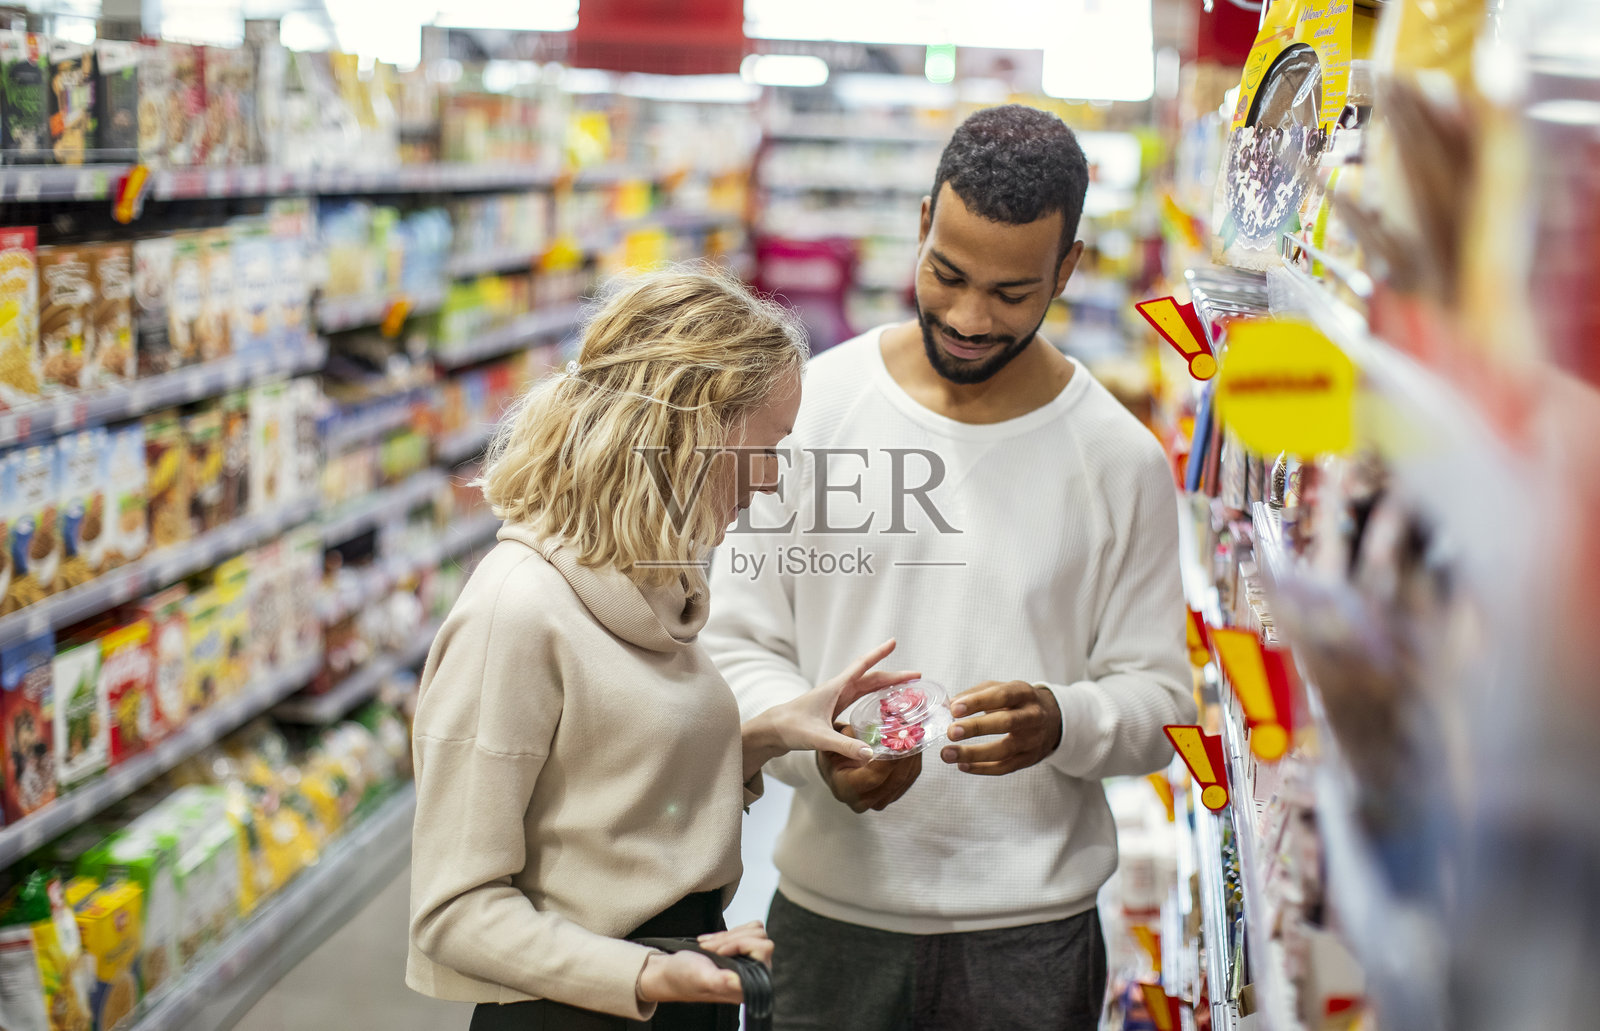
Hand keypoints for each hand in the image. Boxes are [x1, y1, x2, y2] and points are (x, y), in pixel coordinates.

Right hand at [636, 921, 771, 1004]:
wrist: (670, 971)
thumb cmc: (683, 977)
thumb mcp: (701, 978)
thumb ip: (721, 981)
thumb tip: (740, 982)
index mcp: (747, 986)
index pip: (763, 950)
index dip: (740, 945)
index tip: (719, 952)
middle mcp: (753, 975)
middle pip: (759, 937)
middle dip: (731, 939)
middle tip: (710, 949)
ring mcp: (749, 962)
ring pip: (755, 931)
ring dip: (728, 935)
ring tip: (710, 946)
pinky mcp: (743, 950)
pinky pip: (748, 928)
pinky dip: (729, 932)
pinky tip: (713, 942)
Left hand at [744, 639, 919, 777]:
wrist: (770, 731)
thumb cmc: (791, 728)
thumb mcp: (819, 738)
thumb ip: (845, 746)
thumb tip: (871, 755)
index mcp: (835, 688)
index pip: (862, 667)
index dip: (878, 654)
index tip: (893, 641)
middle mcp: (837, 690)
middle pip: (870, 678)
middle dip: (894, 676)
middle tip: (917, 676)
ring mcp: (835, 699)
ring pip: (866, 688)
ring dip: (885, 686)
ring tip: (906, 689)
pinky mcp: (832, 710)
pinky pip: (859, 699)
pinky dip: (874, 698)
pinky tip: (882, 706)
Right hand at [818, 732, 922, 811]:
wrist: (834, 765)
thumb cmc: (832, 750)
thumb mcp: (831, 741)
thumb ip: (848, 741)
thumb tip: (874, 733)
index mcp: (844, 789)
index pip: (873, 777)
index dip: (889, 759)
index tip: (898, 740)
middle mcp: (860, 801)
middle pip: (893, 780)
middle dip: (906, 755)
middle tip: (912, 734)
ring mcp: (877, 802)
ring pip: (904, 780)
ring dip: (912, 757)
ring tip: (915, 736)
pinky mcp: (889, 797)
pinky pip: (908, 780)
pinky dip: (913, 762)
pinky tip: (914, 746)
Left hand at [939, 680, 1062, 775]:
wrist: (1052, 719)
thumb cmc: (1017, 702)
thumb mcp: (1001, 688)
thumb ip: (975, 694)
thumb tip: (947, 706)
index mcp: (1024, 693)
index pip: (1002, 696)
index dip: (978, 702)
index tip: (954, 709)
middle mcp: (1032, 716)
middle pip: (1006, 723)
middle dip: (976, 728)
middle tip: (951, 732)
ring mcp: (1033, 740)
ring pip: (1004, 750)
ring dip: (973, 754)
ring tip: (947, 754)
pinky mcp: (1029, 759)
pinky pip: (1004, 767)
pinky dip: (982, 768)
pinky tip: (962, 765)